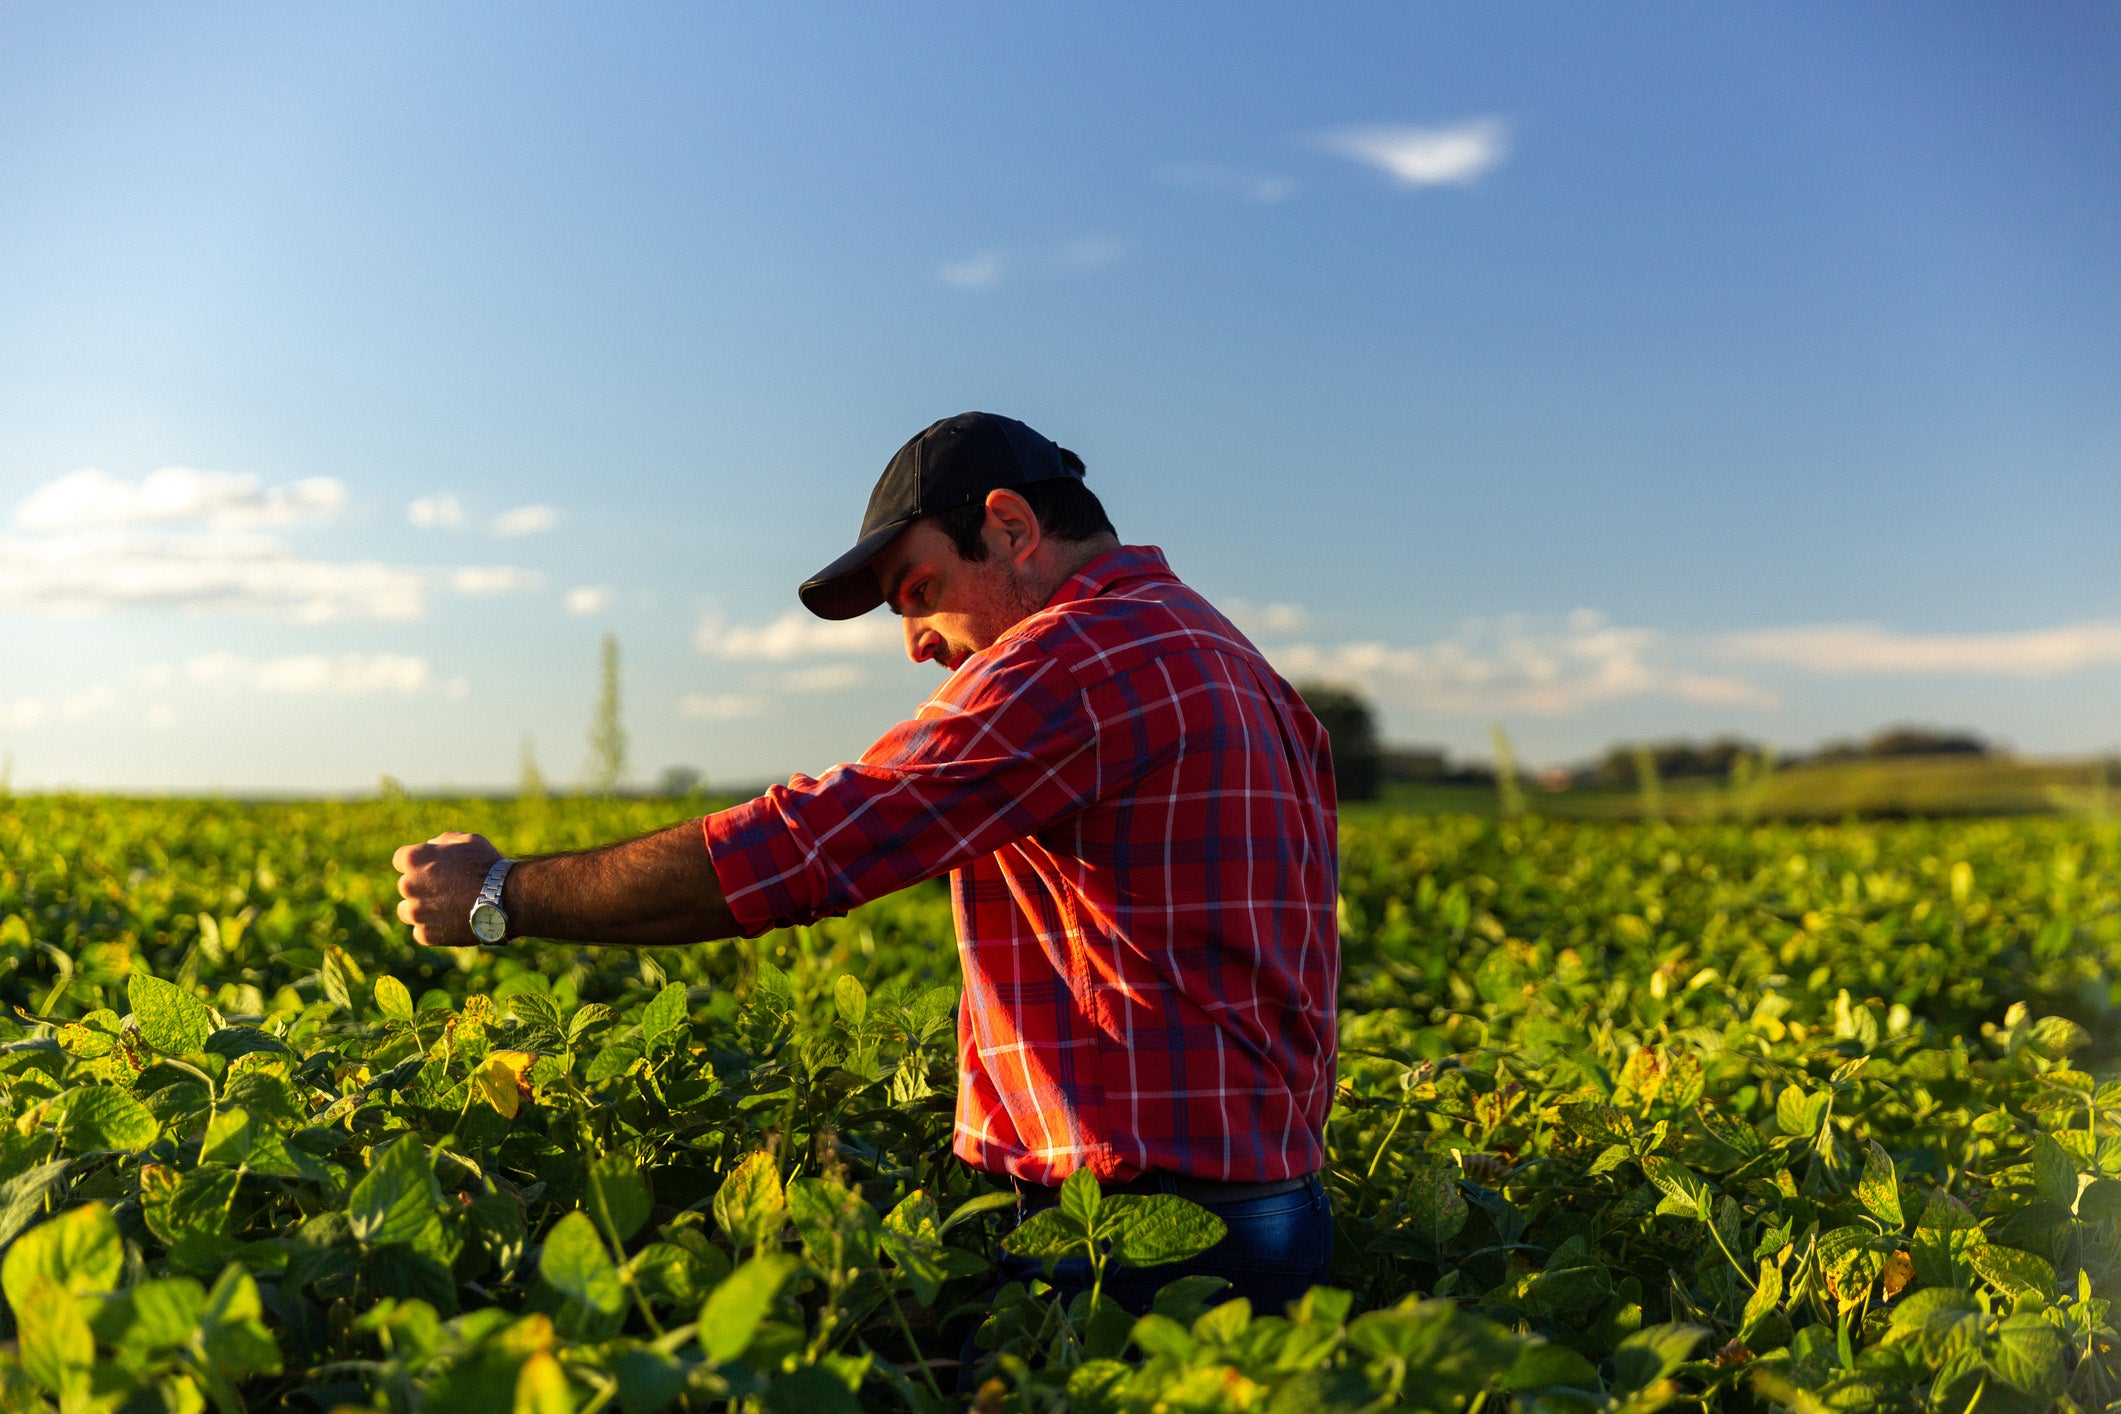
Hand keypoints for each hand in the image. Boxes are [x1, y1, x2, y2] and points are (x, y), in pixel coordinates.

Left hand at [392, 831, 503, 947]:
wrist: (506, 899)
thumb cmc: (488, 865)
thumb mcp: (467, 841)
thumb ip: (443, 842)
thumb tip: (430, 846)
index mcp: (413, 858)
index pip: (401, 860)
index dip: (418, 863)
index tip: (433, 868)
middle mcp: (407, 885)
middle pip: (407, 886)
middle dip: (423, 887)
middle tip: (449, 889)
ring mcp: (416, 912)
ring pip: (408, 912)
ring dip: (422, 909)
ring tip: (448, 909)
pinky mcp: (426, 935)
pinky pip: (422, 932)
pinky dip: (435, 929)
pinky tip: (453, 922)